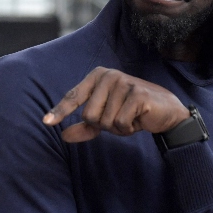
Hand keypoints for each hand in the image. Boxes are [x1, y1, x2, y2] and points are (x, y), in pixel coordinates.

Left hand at [42, 67, 190, 142]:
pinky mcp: (137, 95)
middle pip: (89, 115)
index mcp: (98, 76)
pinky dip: (128, 128)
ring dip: (117, 128)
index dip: (60, 111)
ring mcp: (123, 83)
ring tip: (131, 118)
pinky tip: (139, 120)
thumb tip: (63, 136)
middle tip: (121, 118)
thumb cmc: (134, 112)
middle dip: (104, 125)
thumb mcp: (107, 119)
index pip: (74, 96)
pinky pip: (119, 123)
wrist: (166, 112)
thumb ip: (86, 126)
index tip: (46, 123)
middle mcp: (109, 76)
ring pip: (104, 121)